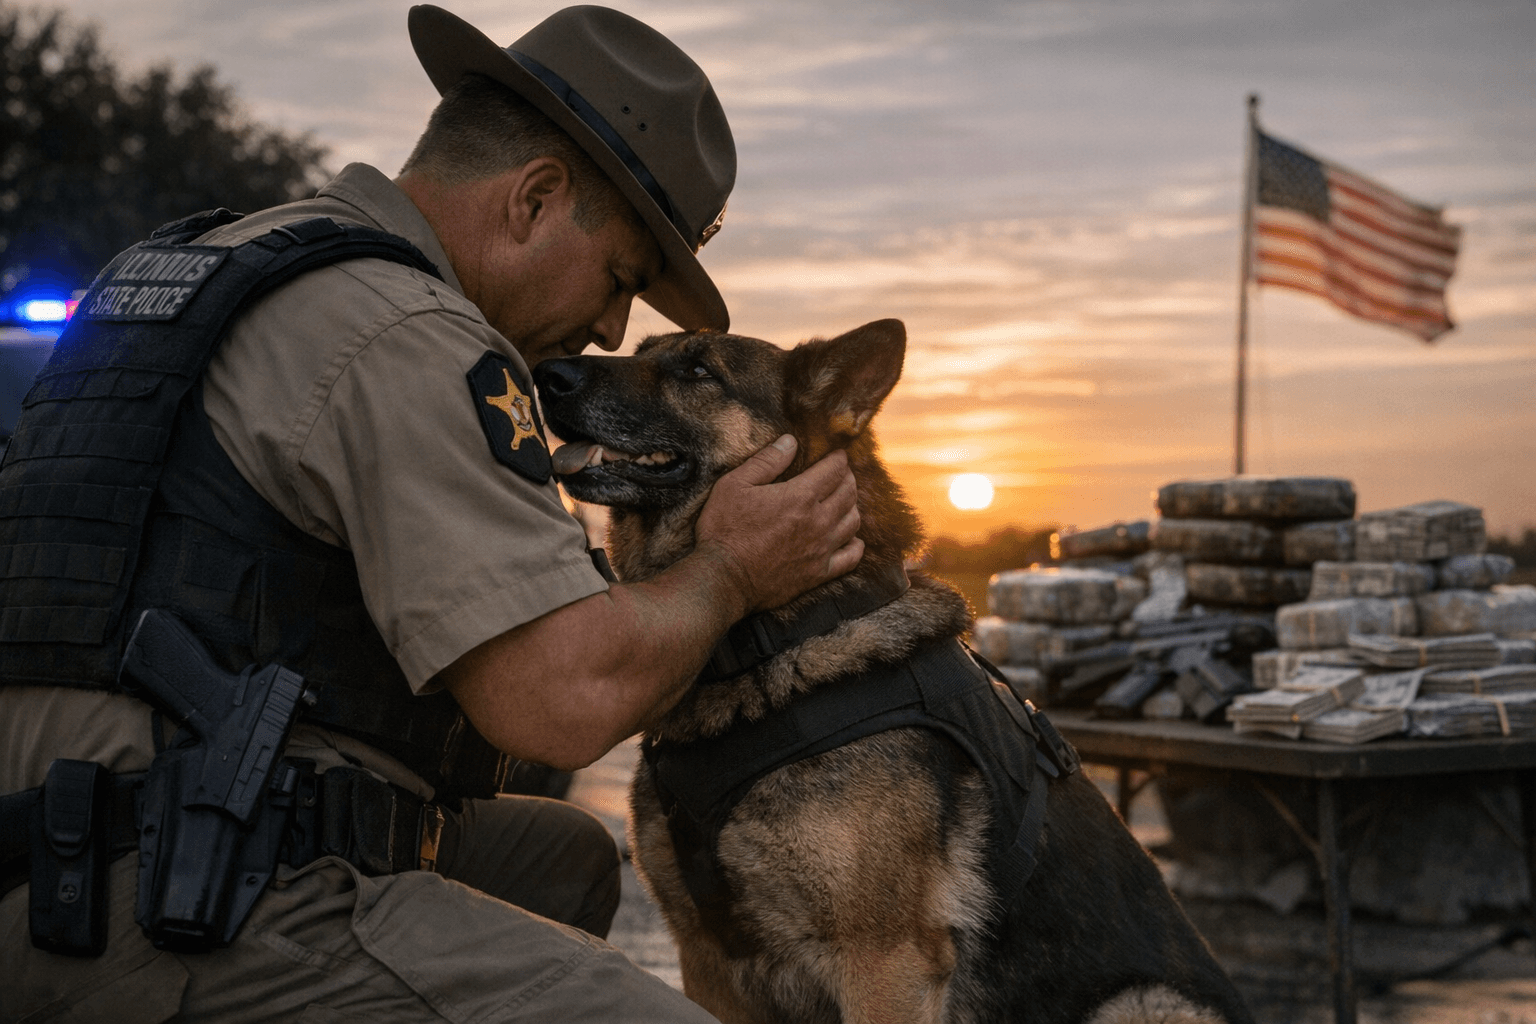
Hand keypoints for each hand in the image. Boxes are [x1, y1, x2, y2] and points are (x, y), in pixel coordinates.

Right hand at [693, 435, 862, 614]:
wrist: (724, 578)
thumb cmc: (724, 530)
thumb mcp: (734, 485)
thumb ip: (766, 462)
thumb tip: (790, 441)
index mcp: (800, 496)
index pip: (834, 470)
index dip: (838, 458)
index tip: (836, 454)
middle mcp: (818, 521)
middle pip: (849, 493)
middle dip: (847, 478)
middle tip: (839, 474)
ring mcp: (821, 549)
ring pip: (854, 521)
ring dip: (852, 506)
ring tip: (842, 501)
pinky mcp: (818, 573)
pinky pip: (851, 557)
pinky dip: (855, 544)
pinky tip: (850, 538)